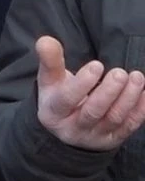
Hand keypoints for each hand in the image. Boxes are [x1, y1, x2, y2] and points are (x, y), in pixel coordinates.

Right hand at [35, 35, 144, 150]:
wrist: (67, 128)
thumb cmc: (58, 97)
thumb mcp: (48, 80)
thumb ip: (49, 60)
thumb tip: (46, 40)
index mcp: (53, 113)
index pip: (66, 100)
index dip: (82, 84)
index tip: (96, 65)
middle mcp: (73, 128)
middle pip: (93, 111)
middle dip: (109, 92)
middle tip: (120, 73)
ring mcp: (95, 136)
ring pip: (114, 118)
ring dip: (128, 98)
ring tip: (136, 77)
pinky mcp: (113, 139)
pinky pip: (130, 126)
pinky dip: (140, 110)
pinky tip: (144, 92)